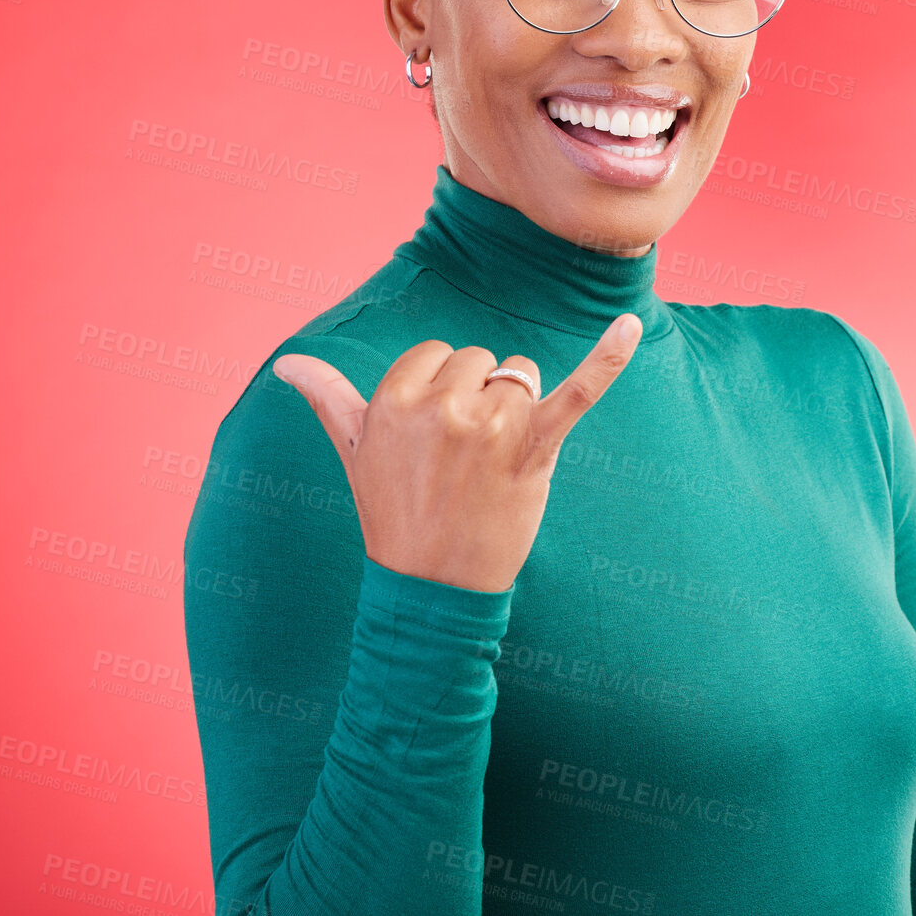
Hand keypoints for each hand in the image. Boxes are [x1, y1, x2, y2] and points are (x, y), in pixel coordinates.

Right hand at [271, 314, 641, 591]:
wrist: (433, 586)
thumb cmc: (392, 511)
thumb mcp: (353, 451)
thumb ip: (326, 397)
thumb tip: (285, 364)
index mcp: (394, 399)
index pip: (437, 355)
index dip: (440, 392)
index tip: (432, 439)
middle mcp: (442, 406)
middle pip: (479, 360)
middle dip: (477, 396)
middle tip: (462, 456)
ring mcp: (492, 427)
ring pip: (519, 373)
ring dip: (515, 406)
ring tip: (493, 460)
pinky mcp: (536, 448)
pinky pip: (577, 393)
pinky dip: (608, 359)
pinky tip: (631, 328)